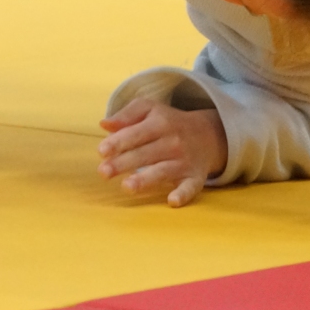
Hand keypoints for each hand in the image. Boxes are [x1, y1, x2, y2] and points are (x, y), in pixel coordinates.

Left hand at [97, 99, 225, 206]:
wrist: (208, 134)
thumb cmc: (168, 122)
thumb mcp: (149, 109)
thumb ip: (126, 115)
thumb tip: (104, 124)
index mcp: (160, 122)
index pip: (136, 133)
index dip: (119, 142)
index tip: (102, 151)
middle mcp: (173, 142)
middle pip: (145, 153)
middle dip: (124, 163)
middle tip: (104, 172)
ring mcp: (184, 161)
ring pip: (163, 171)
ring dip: (145, 179)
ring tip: (127, 186)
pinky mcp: (195, 178)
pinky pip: (190, 187)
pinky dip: (183, 194)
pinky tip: (172, 200)